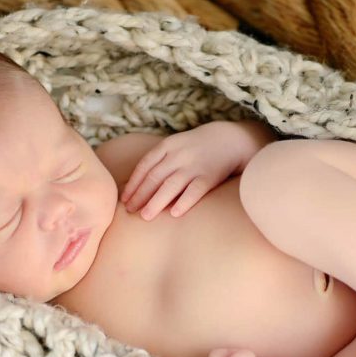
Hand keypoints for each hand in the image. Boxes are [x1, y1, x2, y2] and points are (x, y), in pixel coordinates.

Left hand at [121, 122, 242, 220]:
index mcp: (168, 146)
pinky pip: (194, 191)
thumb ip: (160, 160)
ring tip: (145, 216)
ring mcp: (194, 166)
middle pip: (155, 177)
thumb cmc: (197, 147)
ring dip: (156, 202)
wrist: (230, 139)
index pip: (145, 166)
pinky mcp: (210, 176)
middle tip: (130, 211)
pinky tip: (174, 214)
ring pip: (171, 186)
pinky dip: (183, 202)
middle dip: (140, 195)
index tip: (124, 199)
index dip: (133, 183)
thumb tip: (138, 186)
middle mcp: (179, 155)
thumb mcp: (176, 145)